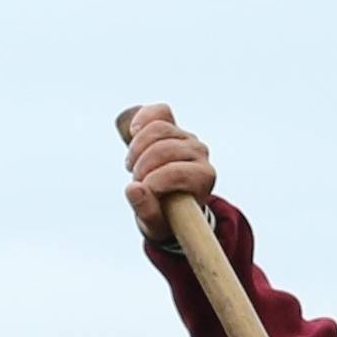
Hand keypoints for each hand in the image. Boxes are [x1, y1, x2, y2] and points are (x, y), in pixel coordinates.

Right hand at [119, 104, 215, 232]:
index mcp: (204, 178)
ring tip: (132, 166)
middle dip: (142, 166)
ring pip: (157, 130)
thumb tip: (133, 189)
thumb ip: (146, 212)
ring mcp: (187, 138)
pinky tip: (132, 132)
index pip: (176, 172)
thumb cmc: (166, 216)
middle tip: (136, 181)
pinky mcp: (173, 126)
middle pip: (164, 148)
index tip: (143, 192)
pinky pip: (159, 112)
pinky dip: (143, 119)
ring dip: (137, 149)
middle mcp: (200, 153)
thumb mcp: (156, 223)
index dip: (154, 181)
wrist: (169, 203)